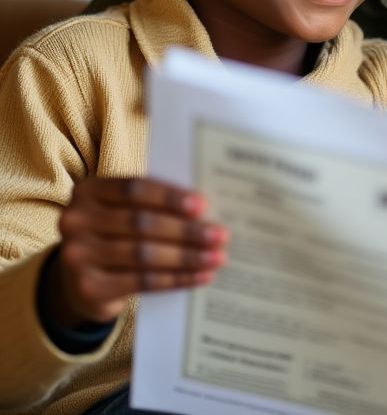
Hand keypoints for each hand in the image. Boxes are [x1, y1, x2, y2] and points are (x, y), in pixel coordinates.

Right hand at [43, 176, 228, 326]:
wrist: (80, 279)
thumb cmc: (116, 231)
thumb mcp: (125, 210)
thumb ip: (153, 202)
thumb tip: (206, 208)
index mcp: (88, 190)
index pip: (135, 188)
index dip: (170, 197)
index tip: (204, 205)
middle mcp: (75, 221)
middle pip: (142, 223)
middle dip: (187, 230)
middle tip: (222, 235)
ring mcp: (77, 256)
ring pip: (144, 254)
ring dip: (187, 256)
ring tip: (218, 257)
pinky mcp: (88, 288)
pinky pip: (142, 282)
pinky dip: (176, 279)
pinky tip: (201, 276)